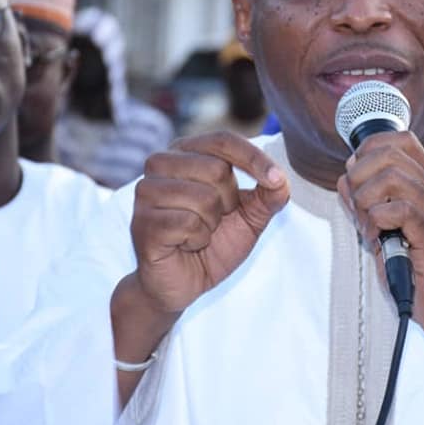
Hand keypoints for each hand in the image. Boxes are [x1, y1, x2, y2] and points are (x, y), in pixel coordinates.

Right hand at [130, 131, 289, 313]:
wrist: (182, 284)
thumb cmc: (212, 244)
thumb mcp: (249, 217)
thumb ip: (268, 196)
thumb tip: (281, 180)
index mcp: (185, 152)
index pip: (223, 140)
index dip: (254, 158)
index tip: (276, 180)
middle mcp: (160, 164)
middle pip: (217, 169)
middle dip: (229, 202)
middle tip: (215, 220)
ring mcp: (146, 192)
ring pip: (204, 197)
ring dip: (212, 224)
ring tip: (198, 232)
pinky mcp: (142, 221)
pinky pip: (187, 223)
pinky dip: (197, 240)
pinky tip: (185, 245)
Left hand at [336, 131, 423, 362]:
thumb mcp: (390, 234)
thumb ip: (369, 205)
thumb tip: (346, 180)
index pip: (400, 140)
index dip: (368, 150)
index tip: (357, 180)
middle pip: (387, 153)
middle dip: (358, 178)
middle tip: (359, 210)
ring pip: (390, 177)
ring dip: (365, 202)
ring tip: (369, 229)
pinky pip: (397, 210)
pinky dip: (375, 224)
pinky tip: (377, 243)